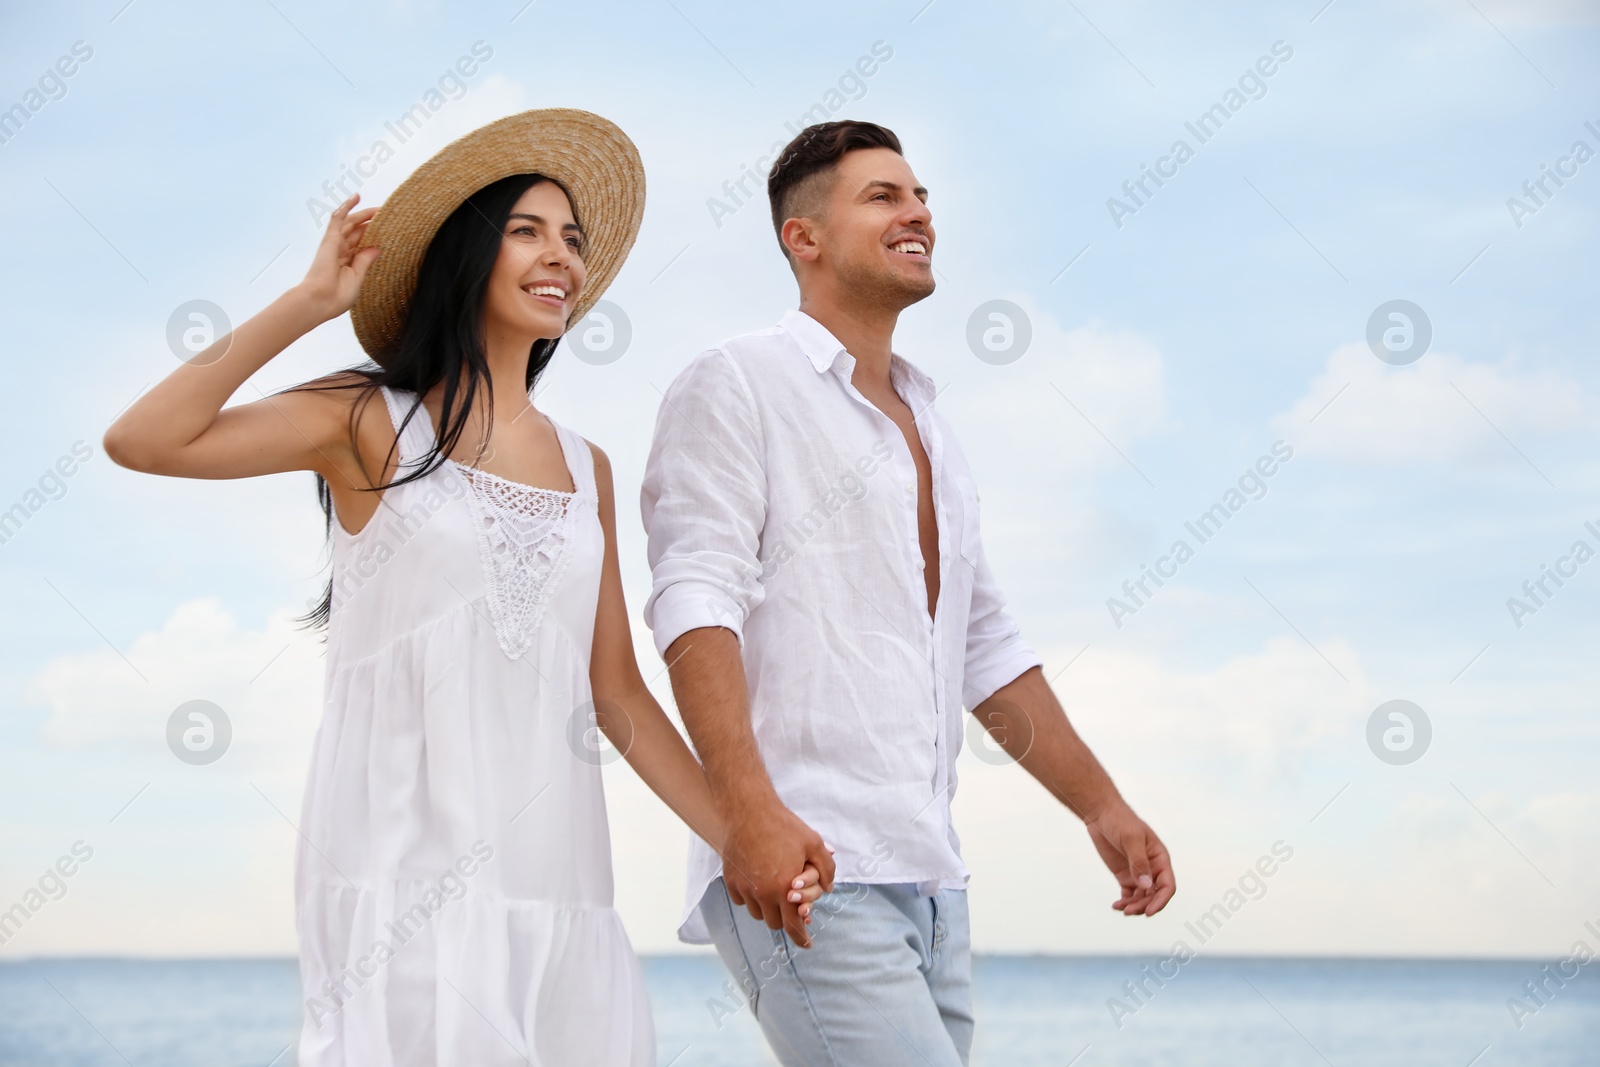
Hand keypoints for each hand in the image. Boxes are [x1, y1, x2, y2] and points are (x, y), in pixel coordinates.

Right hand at [294, 193, 380, 322]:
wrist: (320, 300)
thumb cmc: (337, 296)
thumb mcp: (357, 277)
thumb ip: (365, 260)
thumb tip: (376, 247)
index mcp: (347, 262)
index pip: (362, 244)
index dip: (373, 236)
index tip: (387, 231)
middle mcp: (340, 251)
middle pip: (357, 232)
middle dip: (371, 224)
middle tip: (387, 216)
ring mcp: (335, 244)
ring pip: (350, 223)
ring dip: (364, 214)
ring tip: (379, 208)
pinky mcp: (330, 239)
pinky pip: (338, 218)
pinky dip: (346, 206)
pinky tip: (356, 197)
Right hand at [721, 800, 834, 948]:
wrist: (748, 811)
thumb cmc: (783, 826)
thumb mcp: (813, 843)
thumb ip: (826, 868)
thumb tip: (829, 888)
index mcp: (785, 888)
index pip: (793, 925)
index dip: (801, 938)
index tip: (807, 944)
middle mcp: (763, 893)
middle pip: (775, 922)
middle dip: (785, 917)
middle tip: (791, 905)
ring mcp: (745, 888)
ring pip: (758, 914)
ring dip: (768, 908)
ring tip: (775, 891)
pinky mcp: (731, 881)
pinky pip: (742, 901)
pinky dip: (751, 898)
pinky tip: (758, 883)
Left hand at [1086, 801, 1174, 916]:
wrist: (1101, 813)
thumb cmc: (1120, 821)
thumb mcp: (1131, 839)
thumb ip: (1139, 863)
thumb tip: (1146, 887)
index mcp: (1160, 859)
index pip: (1167, 885)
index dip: (1161, 900)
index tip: (1149, 912)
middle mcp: (1152, 868)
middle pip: (1154, 895)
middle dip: (1144, 905)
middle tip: (1128, 911)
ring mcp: (1138, 873)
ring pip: (1142, 898)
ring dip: (1134, 906)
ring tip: (1121, 908)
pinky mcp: (1125, 875)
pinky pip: (1129, 894)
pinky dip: (1124, 902)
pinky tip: (1116, 905)